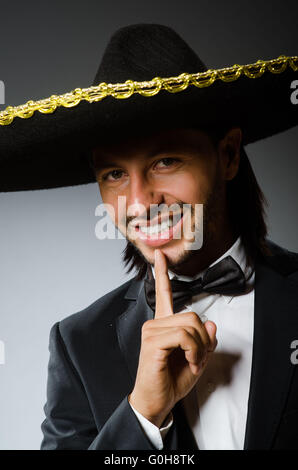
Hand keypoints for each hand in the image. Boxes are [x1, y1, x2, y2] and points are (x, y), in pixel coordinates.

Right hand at [128, 249, 216, 426]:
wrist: (157, 401)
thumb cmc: (171, 380)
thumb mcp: (197, 359)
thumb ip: (205, 340)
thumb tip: (211, 323)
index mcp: (163, 325)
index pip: (163, 294)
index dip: (162, 274)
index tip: (161, 256)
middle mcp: (155, 323)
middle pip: (192, 314)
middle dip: (203, 338)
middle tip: (197, 357)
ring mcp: (151, 331)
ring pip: (190, 324)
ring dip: (199, 347)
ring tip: (192, 362)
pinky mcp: (152, 342)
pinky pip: (183, 336)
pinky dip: (193, 350)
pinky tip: (188, 361)